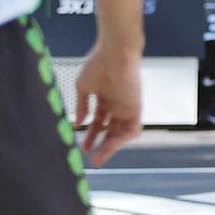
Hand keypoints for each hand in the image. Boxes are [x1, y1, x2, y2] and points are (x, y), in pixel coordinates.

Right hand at [73, 41, 142, 166]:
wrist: (115, 53)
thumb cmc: (98, 64)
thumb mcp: (83, 87)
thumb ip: (82, 105)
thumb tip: (78, 123)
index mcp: (104, 98)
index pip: (98, 122)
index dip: (91, 136)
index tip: (82, 148)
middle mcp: (116, 104)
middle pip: (110, 130)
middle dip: (101, 145)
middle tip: (92, 160)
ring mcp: (126, 107)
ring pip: (121, 133)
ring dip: (111, 146)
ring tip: (98, 158)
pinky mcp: (136, 108)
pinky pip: (133, 129)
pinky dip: (123, 139)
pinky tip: (111, 145)